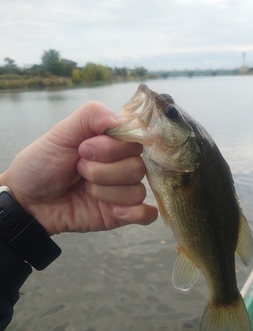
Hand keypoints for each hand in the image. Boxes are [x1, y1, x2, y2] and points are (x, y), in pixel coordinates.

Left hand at [0, 101, 157, 234]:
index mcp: (111, 141)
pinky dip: (135, 212)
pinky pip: (147, 213)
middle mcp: (121, 163)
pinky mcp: (122, 213)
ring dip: (106, 191)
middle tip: (79, 170)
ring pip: (138, 189)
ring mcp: (122, 189)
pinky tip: (114, 211)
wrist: (28, 200)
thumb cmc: (42, 164)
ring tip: (84, 189)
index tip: (84, 149)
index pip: (136, 139)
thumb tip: (124, 120)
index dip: (113, 147)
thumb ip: (92, 116)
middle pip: (137, 166)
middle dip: (103, 171)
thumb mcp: (61, 132)